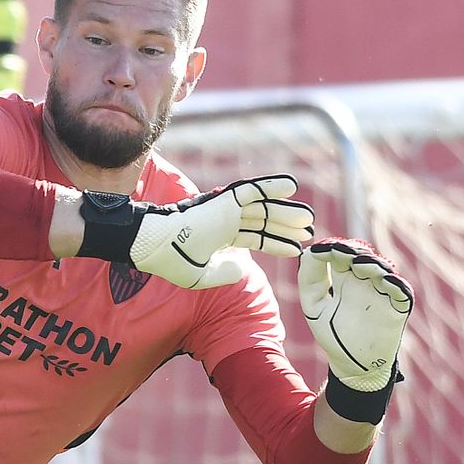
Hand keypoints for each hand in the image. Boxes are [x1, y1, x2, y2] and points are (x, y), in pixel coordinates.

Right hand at [78, 175, 313, 288]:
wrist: (155, 246)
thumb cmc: (171, 262)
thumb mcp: (201, 277)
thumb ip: (224, 273)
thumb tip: (243, 266)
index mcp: (219, 238)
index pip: (254, 238)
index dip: (275, 243)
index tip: (295, 249)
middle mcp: (225, 222)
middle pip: (263, 222)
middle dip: (285, 226)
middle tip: (308, 231)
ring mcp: (226, 210)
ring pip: (262, 208)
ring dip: (285, 211)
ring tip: (308, 218)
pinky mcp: (224, 201)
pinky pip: (252, 190)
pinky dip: (271, 186)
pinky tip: (291, 187)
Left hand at [298, 238, 412, 390]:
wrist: (351, 364)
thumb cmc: (331, 334)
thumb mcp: (313, 306)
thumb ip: (309, 279)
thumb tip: (308, 252)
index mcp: (343, 279)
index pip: (339, 254)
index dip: (332, 247)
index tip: (322, 249)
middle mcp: (364, 282)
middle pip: (362, 257)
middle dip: (353, 251)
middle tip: (341, 251)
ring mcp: (381, 293)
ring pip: (382, 270)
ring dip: (373, 264)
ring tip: (360, 262)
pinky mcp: (397, 308)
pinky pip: (400, 292)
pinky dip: (395, 284)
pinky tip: (385, 280)